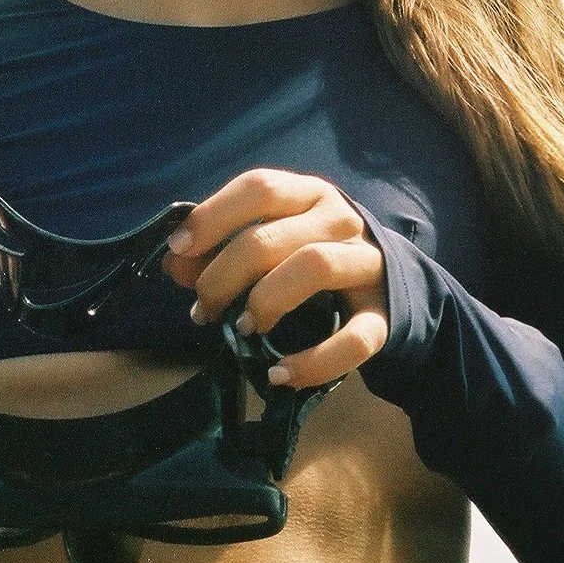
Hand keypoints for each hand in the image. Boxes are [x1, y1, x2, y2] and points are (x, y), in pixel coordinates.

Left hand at [162, 169, 388, 389]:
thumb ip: (219, 251)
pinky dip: (313, 361)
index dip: (212, 217)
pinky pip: (353, 339)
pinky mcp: (383, 316)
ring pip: (315, 266)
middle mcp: (341, 221)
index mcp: (309, 194)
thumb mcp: (269, 244)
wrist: (389, 285)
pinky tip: (278, 374)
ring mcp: (367, 265)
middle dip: (223, 276)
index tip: (178, 248)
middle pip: (272, 237)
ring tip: (241, 328)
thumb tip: (173, 263)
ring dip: (265, 300)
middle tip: (203, 310)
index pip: (259, 188)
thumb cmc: (311, 255)